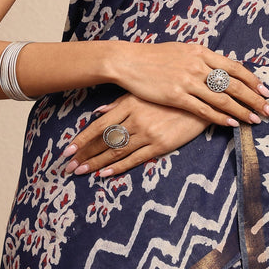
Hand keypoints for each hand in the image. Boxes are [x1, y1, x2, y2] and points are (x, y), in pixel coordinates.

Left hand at [61, 94, 209, 177]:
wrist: (202, 100)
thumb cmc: (169, 94)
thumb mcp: (143, 94)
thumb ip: (118, 104)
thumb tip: (97, 113)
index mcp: (129, 105)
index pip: (98, 126)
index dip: (81, 140)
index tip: (66, 151)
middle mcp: (135, 120)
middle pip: (103, 142)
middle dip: (84, 156)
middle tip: (68, 168)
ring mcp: (148, 133)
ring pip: (116, 152)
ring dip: (96, 163)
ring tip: (81, 173)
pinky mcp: (161, 145)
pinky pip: (135, 159)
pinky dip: (119, 167)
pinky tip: (105, 174)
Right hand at [111, 41, 268, 126]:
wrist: (129, 61)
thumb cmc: (155, 56)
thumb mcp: (182, 50)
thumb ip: (203, 58)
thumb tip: (222, 66)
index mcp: (201, 52)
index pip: (234, 67)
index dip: (252, 80)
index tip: (265, 91)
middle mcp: (198, 65)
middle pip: (234, 84)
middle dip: (255, 98)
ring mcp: (187, 81)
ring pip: (222, 99)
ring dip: (242, 111)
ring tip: (256, 120)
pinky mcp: (176, 96)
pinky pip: (204, 109)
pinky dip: (221, 117)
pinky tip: (232, 123)